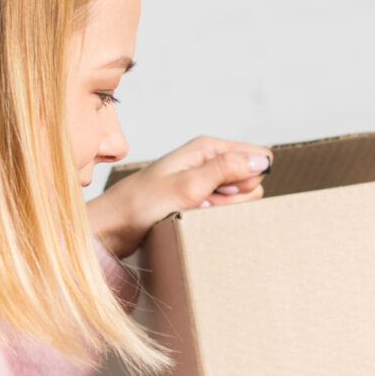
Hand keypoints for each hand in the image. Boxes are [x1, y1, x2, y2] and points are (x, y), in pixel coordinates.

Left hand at [86, 136, 271, 257]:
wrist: (111, 227)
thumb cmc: (139, 205)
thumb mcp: (186, 186)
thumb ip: (225, 171)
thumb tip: (263, 161)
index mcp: (207, 148)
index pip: (258, 158)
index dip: (248, 179)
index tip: (222, 191)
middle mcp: (208, 162)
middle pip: (252, 182)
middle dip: (234, 200)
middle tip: (202, 205)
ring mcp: (204, 184)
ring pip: (239, 201)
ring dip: (222, 213)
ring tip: (192, 214)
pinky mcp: (198, 203)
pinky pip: (223, 213)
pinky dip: (212, 221)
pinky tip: (191, 223)